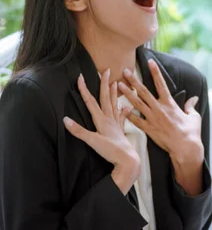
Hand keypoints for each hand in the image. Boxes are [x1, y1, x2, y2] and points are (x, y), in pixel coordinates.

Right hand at [63, 69, 139, 193]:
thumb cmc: (110, 151)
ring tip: (116, 83)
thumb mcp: (92, 141)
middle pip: (106, 98)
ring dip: (114, 93)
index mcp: (102, 120)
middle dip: (105, 84)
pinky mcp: (121, 130)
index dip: (85, 89)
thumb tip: (65, 120)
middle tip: (107, 70)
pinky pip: (122, 117)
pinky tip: (127, 106)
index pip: (91, 101)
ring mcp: (116, 124)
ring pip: (115, 104)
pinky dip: (124, 110)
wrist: (128, 160)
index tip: (81, 77)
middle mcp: (110, 119)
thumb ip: (79, 131)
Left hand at [119, 60, 203, 163]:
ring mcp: (153, 118)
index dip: (155, 72)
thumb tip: (194, 99)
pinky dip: (128, 114)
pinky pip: (136, 120)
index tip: (150, 62)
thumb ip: (190, 106)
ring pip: (137, 103)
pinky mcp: (149, 129)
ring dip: (126, 94)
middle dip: (134, 80)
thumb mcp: (194, 116)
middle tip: (125, 71)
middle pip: (144, 91)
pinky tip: (120, 108)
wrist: (185, 147)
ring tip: (118, 85)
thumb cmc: (191, 132)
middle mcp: (159, 108)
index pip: (161, 84)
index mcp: (170, 103)